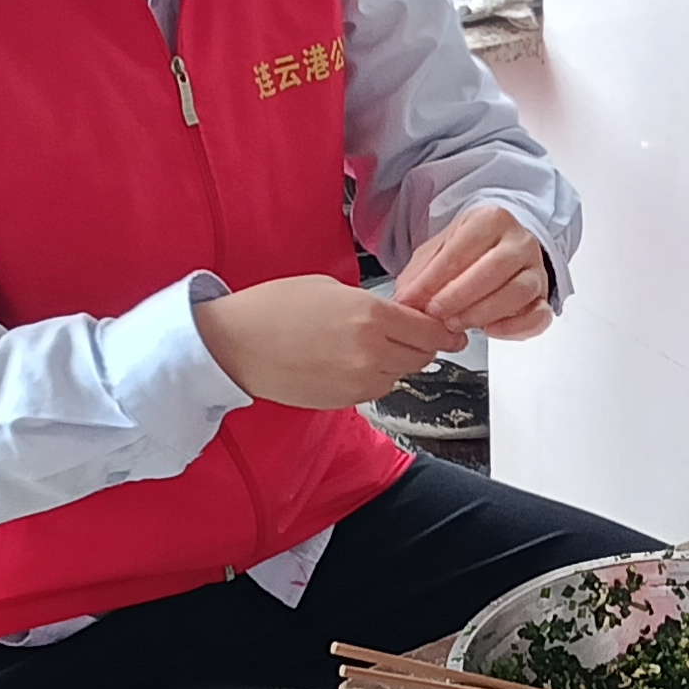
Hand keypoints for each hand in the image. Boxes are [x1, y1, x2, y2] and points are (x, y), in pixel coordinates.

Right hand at [194, 277, 458, 409]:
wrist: (236, 346)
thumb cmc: (274, 309)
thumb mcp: (331, 288)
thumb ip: (374, 305)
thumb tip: (401, 317)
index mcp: (371, 316)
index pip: (430, 330)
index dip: (445, 330)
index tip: (453, 331)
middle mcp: (372, 353)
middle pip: (422, 356)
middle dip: (422, 345)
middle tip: (411, 333)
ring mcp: (359, 382)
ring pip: (400, 374)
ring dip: (395, 361)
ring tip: (364, 344)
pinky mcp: (345, 401)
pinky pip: (376, 388)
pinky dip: (373, 376)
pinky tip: (346, 360)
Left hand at [386, 204, 555, 338]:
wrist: (503, 248)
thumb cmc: (470, 250)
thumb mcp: (439, 250)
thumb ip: (421, 274)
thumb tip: (405, 301)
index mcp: (492, 220)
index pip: (461, 249)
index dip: (434, 278)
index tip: (414, 299)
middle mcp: (519, 242)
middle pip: (493, 269)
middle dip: (459, 296)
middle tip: (435, 314)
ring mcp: (536, 269)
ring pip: (517, 292)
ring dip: (482, 313)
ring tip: (456, 324)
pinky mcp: (545, 296)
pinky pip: (539, 315)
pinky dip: (515, 327)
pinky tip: (490, 330)